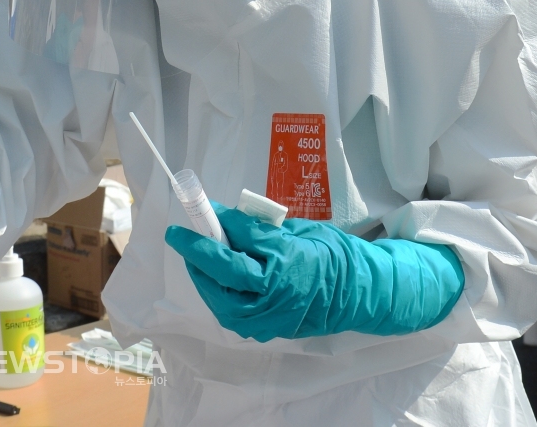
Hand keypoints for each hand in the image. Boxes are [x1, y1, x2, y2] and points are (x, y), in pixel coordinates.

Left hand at [164, 202, 463, 341]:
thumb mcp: (297, 231)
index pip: (244, 238)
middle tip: (178, 235)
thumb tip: (223, 218)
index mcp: (289, 259)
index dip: (218, 222)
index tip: (200, 207)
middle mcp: (277, 292)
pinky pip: (230, 312)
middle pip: (226, 272)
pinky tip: (212, 278)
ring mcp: (270, 316)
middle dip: (198, 251)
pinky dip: (216, 294)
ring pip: (222, 297)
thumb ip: (259, 229)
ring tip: (194, 255)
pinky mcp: (265, 330)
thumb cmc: (330, 255)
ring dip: (203, 275)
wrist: (358, 295)